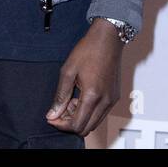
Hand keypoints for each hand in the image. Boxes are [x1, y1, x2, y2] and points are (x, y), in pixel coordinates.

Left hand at [44, 19, 122, 135]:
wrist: (108, 38)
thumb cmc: (88, 50)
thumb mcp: (67, 71)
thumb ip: (60, 96)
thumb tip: (52, 114)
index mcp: (92, 95)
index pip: (76, 124)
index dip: (61, 125)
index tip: (52, 117)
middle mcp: (105, 101)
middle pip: (86, 128)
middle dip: (70, 123)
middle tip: (59, 110)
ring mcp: (112, 100)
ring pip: (94, 123)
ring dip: (80, 118)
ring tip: (70, 102)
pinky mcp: (115, 97)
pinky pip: (101, 114)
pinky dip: (89, 113)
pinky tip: (81, 99)